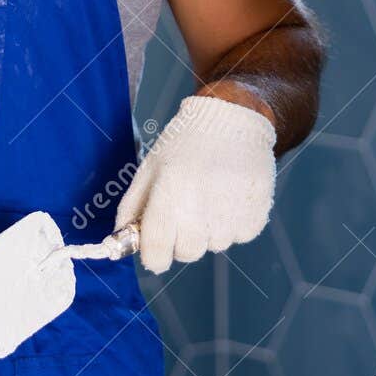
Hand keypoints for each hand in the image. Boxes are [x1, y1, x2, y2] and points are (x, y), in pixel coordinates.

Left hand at [115, 93, 276, 271]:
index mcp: (170, 195)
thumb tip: (119, 241)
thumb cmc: (184, 144)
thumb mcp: (149, 169)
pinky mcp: (256, 215)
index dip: (154, 256)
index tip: (155, 250)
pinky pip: (239, 237)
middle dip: (181, 239)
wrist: (232, 119)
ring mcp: (232, 215)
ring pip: (214, 246)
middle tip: (185, 209)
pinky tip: (229, 195)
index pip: (157, 253)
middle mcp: (202, 209)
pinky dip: (233, 223)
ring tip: (210, 194)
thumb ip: (131, 208)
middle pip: (187, 253)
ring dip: (208, 230)